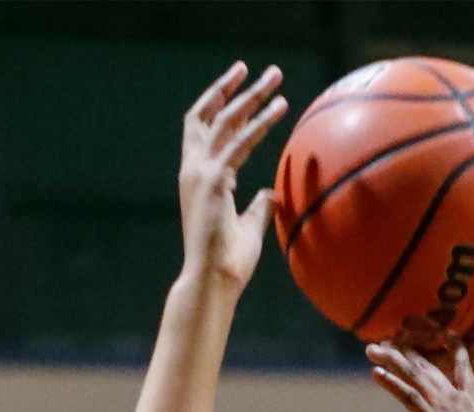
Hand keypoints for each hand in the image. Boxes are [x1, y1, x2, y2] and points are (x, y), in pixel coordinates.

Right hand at [179, 62, 287, 290]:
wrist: (214, 282)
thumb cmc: (230, 264)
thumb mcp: (248, 228)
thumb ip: (258, 207)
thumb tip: (272, 192)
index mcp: (199, 178)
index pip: (205, 130)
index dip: (222, 105)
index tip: (242, 87)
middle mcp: (194, 169)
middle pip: (209, 114)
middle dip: (231, 88)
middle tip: (255, 68)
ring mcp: (201, 172)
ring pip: (224, 120)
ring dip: (250, 95)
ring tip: (275, 78)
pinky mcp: (214, 181)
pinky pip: (238, 142)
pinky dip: (258, 123)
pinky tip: (278, 109)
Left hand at [368, 337, 473, 411]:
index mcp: (473, 405)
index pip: (463, 368)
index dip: (454, 349)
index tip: (445, 332)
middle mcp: (459, 400)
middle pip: (430, 366)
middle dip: (408, 351)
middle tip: (388, 338)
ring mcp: (445, 409)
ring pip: (415, 376)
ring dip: (392, 360)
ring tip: (373, 349)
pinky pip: (408, 396)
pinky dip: (391, 383)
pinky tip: (376, 373)